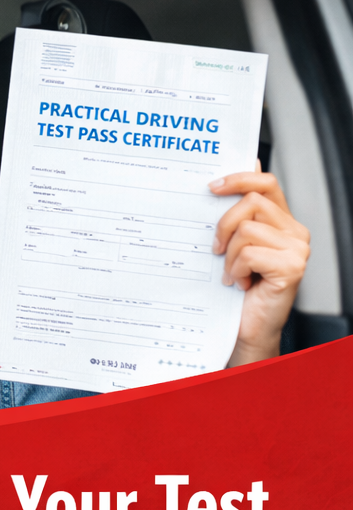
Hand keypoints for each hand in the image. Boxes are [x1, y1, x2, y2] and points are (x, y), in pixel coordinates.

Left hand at [210, 168, 309, 365]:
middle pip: (251, 202)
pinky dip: (236, 270)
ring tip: (231, 274)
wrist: (246, 331)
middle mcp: (294, 231)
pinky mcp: (292, 267)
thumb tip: (222, 184)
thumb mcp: (231, 250)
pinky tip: (240, 284)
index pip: (265, 183)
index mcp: (281, 222)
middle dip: (223, 225)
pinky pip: (250, 254)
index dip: (239, 179)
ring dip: (229, 255)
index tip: (212, 187)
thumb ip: (233, 220)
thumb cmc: (237, 294)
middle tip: (215, 250)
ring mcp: (297, 248)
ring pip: (247, 229)